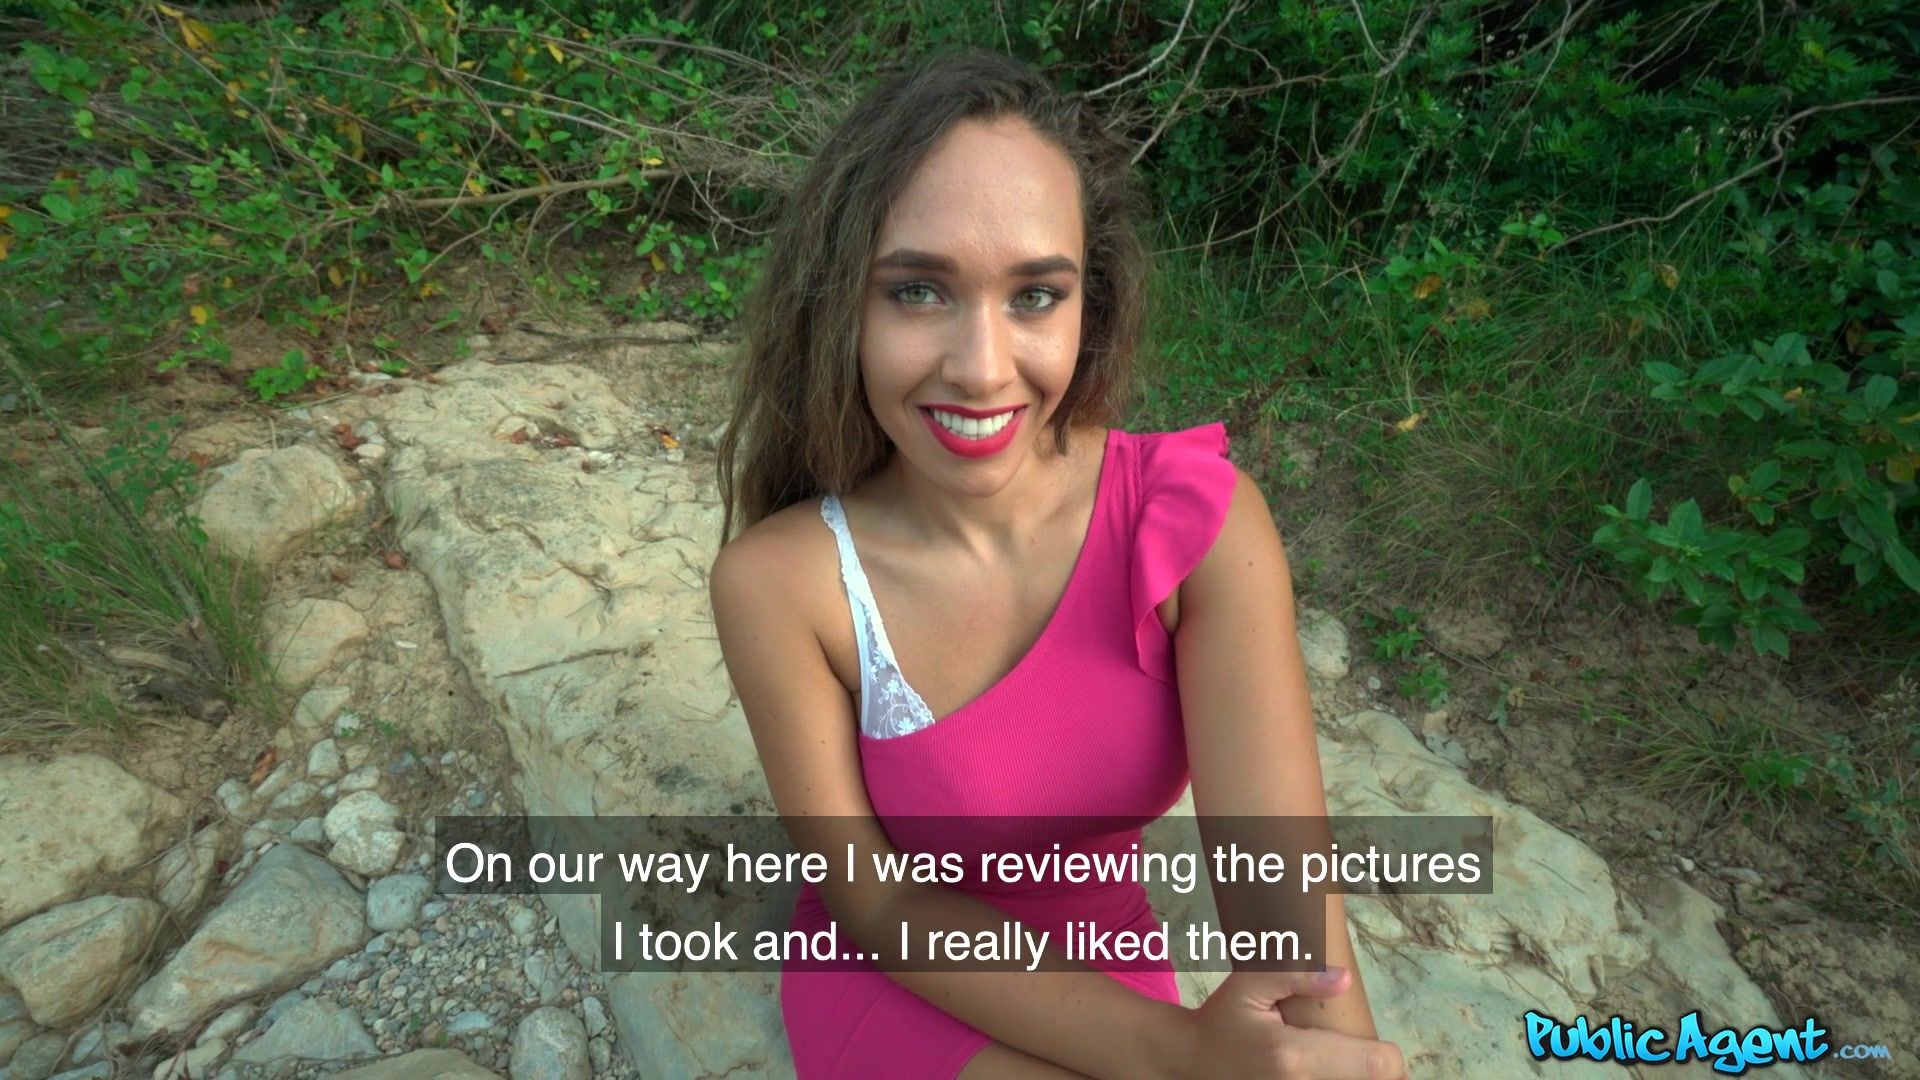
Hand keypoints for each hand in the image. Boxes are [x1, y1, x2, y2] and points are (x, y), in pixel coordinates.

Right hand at [1174, 967, 1407, 1079]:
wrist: (1191, 1060)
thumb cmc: (1222, 1019)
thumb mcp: (1249, 983)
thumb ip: (1296, 974)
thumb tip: (1344, 979)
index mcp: (1294, 1056)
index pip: (1377, 1066)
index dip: (1391, 1056)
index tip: (1380, 1044)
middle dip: (1374, 1069)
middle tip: (1362, 1053)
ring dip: (1355, 1076)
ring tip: (1347, 1064)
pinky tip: (1331, 1072)